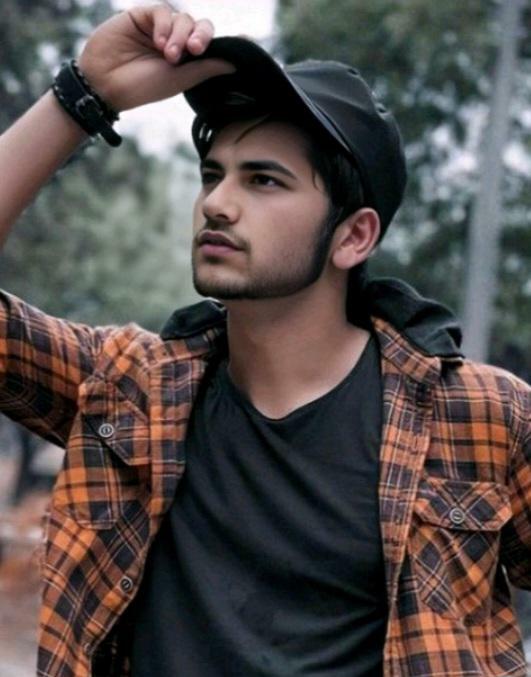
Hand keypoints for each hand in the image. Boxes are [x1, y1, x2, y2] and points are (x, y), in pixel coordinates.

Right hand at [78, 4, 234, 111]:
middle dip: (201, 37)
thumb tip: (237, 63)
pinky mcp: (143, 16)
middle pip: (200, 27)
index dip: (225, 42)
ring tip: (169, 55)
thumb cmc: (143, 86)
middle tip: (194, 51)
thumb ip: (207, 68)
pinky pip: (163, 10)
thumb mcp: (181, 79)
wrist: (106, 83)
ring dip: (180, 35)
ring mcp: (160, 28)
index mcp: (187, 59)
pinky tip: (160, 42)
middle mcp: (176, 41)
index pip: (210, 43)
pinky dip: (165, 25)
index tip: (245, 42)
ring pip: (183, 18)